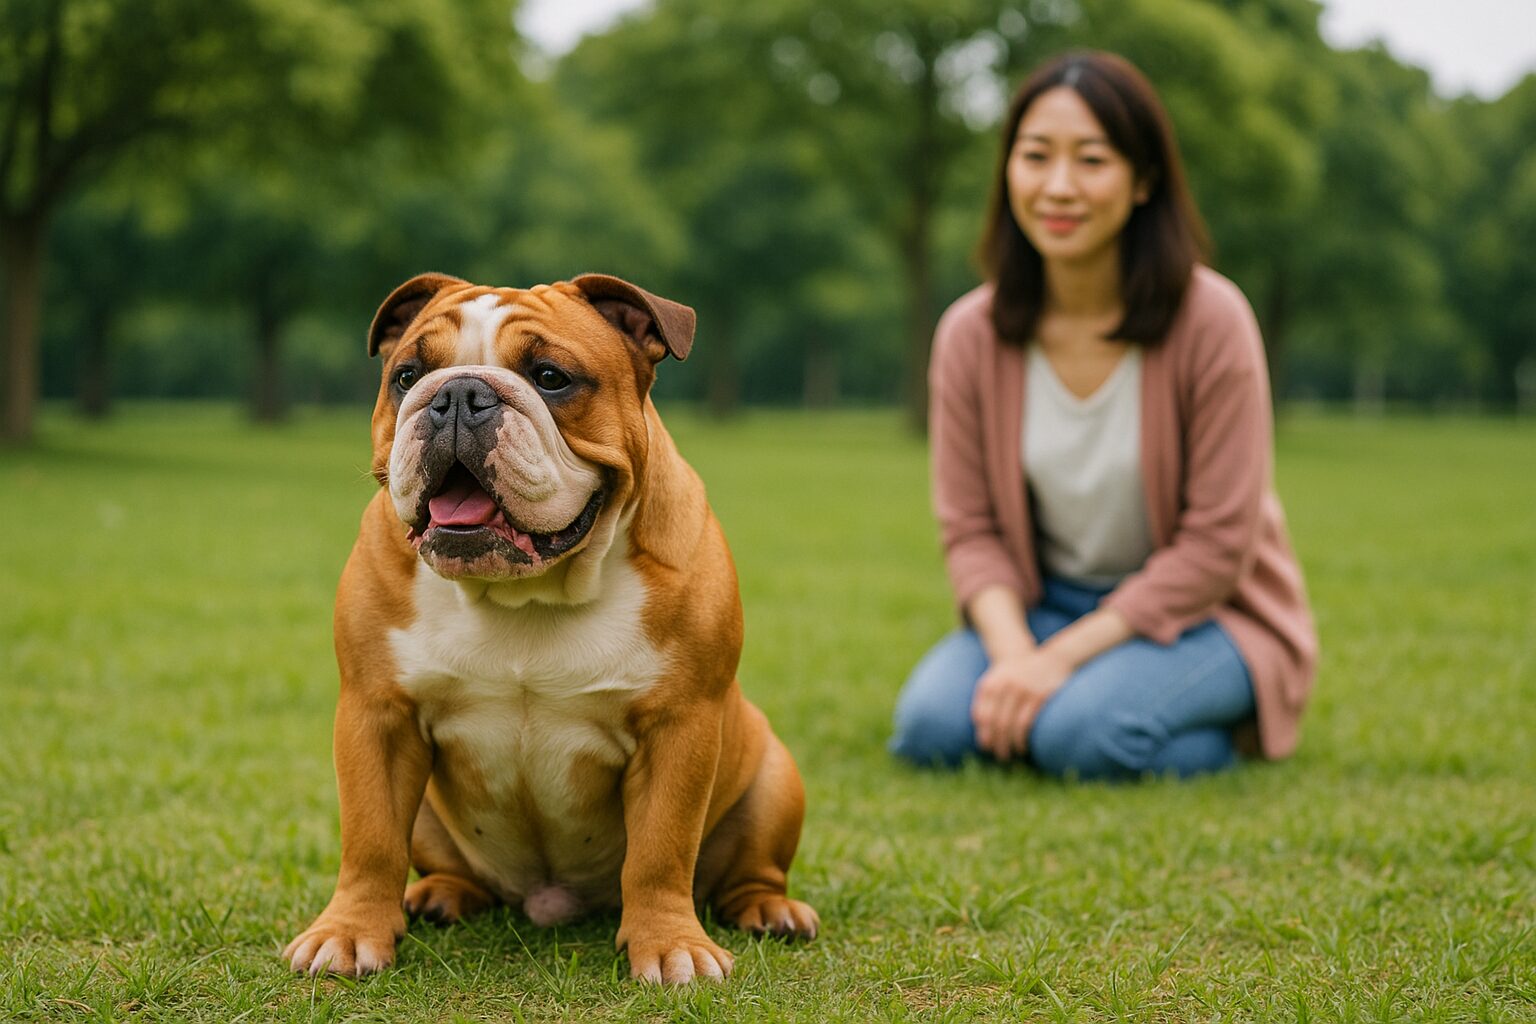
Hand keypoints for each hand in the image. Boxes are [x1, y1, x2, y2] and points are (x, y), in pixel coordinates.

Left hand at [970, 647, 1073, 761]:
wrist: (1051, 659)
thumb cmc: (1020, 673)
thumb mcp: (999, 678)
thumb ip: (987, 698)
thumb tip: (979, 728)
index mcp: (991, 683)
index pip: (981, 715)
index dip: (983, 734)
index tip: (986, 747)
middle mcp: (1004, 685)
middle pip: (995, 722)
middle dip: (996, 743)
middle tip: (999, 756)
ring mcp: (1022, 690)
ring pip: (1009, 725)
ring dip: (1008, 744)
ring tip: (1010, 755)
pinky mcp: (1039, 696)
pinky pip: (1026, 723)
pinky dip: (1022, 739)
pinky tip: (1023, 747)